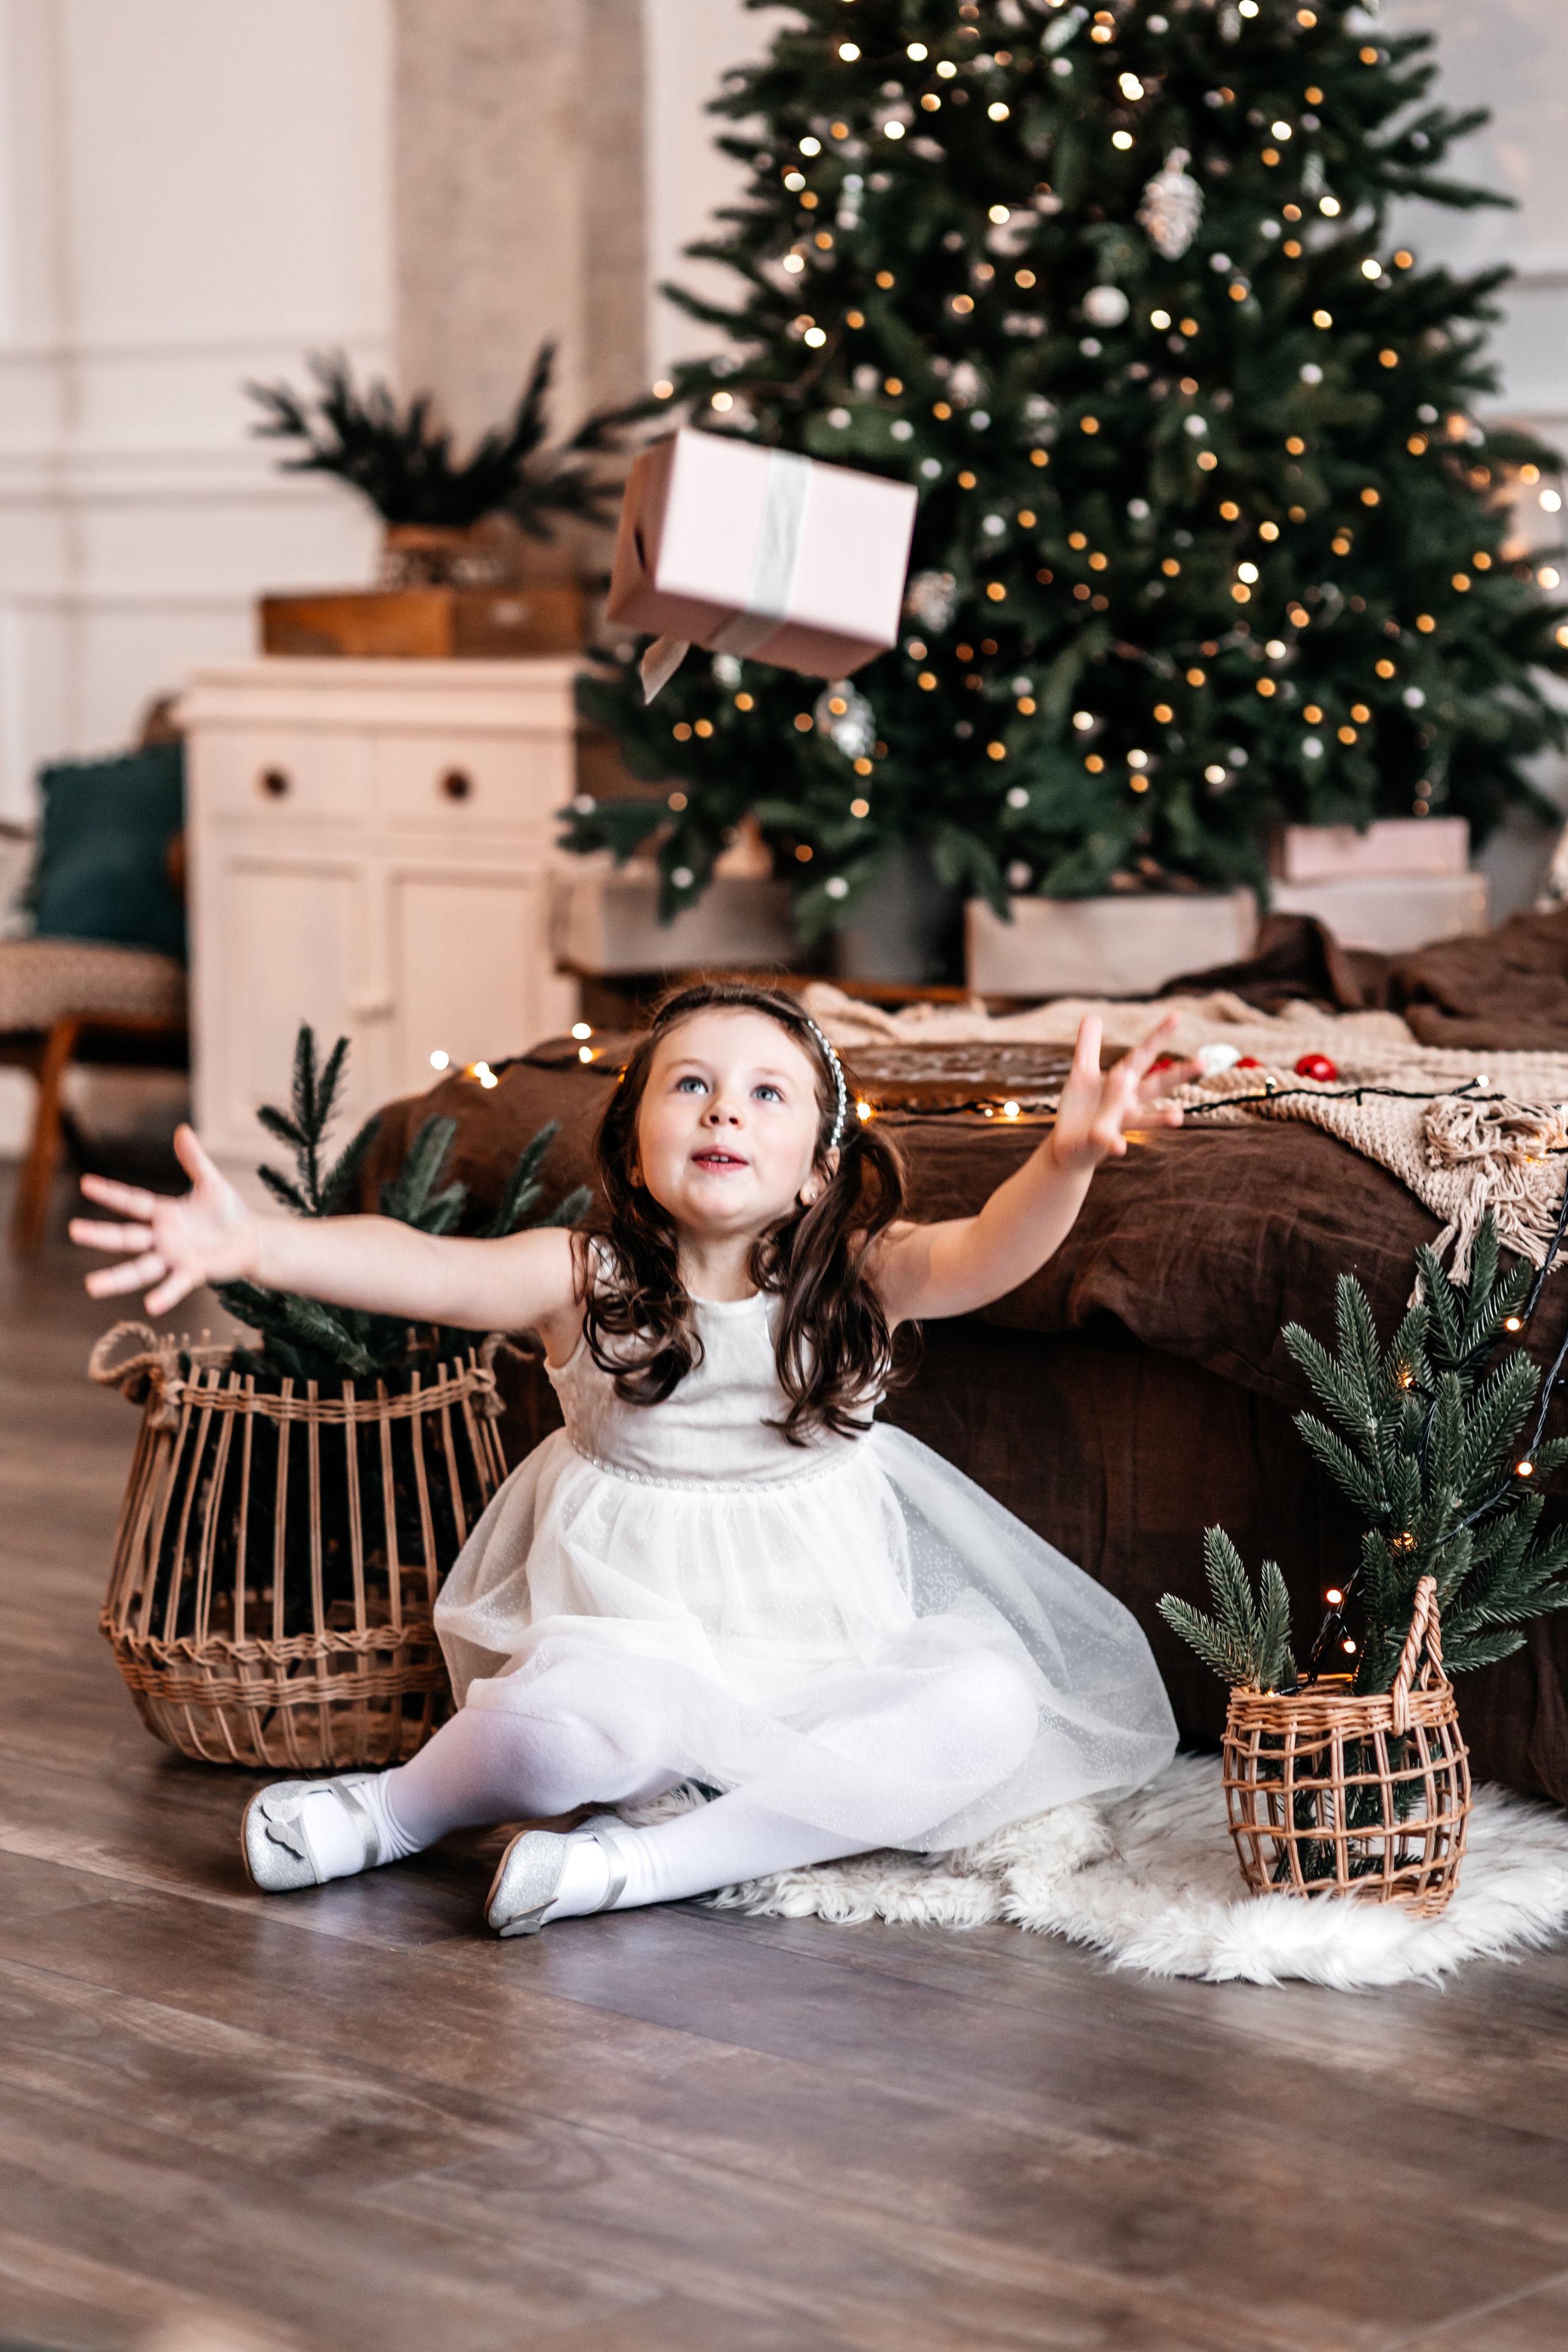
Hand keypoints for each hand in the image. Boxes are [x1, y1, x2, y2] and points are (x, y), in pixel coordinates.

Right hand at [70, 1125, 259, 1315]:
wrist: (251, 1239)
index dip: (110, 1193)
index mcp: (163, 1214)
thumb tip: (182, 1131)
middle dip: (100, 1235)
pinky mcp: (193, 1272)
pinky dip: (164, 1295)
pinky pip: (175, 1285)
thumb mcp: (211, 1183)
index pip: (132, 1202)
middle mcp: (162, 1238)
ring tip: (91, 1286)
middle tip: (74, 1231)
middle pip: (125, 1237)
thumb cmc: (228, 1211)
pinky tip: (150, 1306)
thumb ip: (195, 1160)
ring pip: (140, 1269)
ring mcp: (174, 1258)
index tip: (85, 1183)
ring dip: (117, 1279)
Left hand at [1048, 1013, 1197, 1174]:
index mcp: (1123, 1080)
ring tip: (1178, 1117)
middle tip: (1203, 1063)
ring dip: (1161, 1119)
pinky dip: (1114, 1143)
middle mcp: (1128, 1102)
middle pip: (1156, 1085)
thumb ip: (1088, 1046)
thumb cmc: (1082, 1108)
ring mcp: (1118, 1123)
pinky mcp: (1101, 1141)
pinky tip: (1119, 1147)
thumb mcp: (1082, 1072)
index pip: (1144, 1054)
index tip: (1176, 1015)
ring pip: (1143, 1119)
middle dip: (1178, 1075)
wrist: (1072, 1146)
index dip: (1158, 1035)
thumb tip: (1093, 1015)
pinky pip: (1109, 1141)